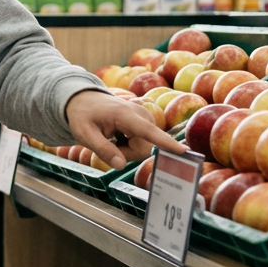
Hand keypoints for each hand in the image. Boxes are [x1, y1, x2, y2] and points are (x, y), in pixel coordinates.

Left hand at [65, 89, 187, 169]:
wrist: (84, 100)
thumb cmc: (82, 116)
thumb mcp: (84, 133)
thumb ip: (102, 149)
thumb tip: (120, 166)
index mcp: (125, 115)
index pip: (148, 132)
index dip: (166, 143)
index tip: (184, 151)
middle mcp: (141, 115)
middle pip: (142, 149)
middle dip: (125, 154)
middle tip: (106, 143)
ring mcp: (146, 119)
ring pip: (143, 149)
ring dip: (126, 150)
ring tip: (110, 137)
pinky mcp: (147, 124)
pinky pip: (143, 144)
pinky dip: (128, 145)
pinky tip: (117, 135)